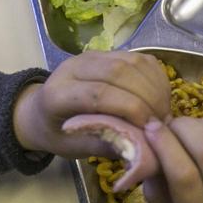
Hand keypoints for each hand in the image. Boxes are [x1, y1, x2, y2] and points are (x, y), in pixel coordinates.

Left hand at [13, 51, 170, 157]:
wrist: (40, 111)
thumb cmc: (57, 134)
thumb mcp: (74, 149)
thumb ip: (104, 144)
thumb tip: (142, 147)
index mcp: (58, 93)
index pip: (99, 93)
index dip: (130, 109)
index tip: (149, 130)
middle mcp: (74, 67)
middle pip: (119, 72)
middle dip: (147, 98)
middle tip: (161, 123)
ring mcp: (93, 56)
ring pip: (132, 62)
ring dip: (154, 87)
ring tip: (162, 112)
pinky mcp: (108, 53)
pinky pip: (140, 59)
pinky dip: (155, 78)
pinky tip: (160, 98)